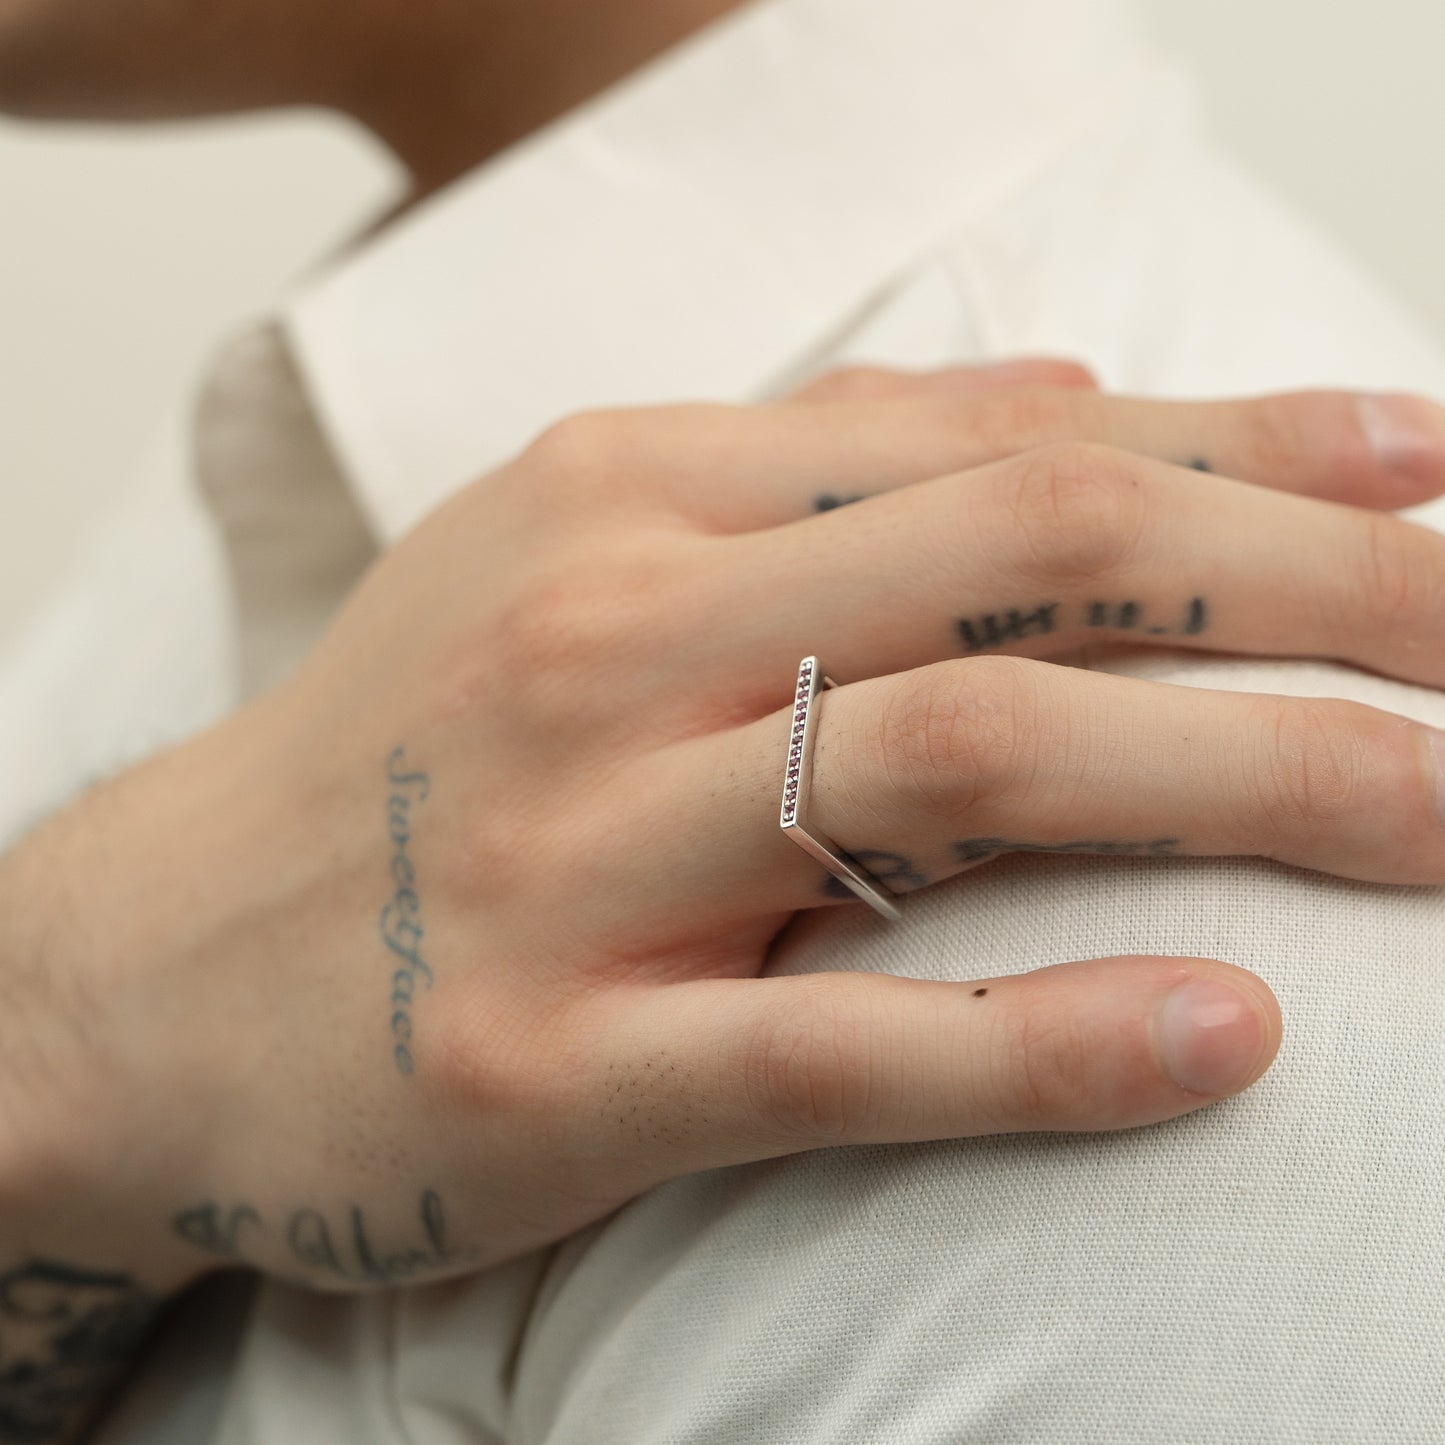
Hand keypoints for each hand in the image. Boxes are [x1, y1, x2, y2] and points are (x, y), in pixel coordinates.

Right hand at [7, 367, 1444, 1299]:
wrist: (137, 966)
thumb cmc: (392, 752)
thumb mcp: (568, 545)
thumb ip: (815, 467)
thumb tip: (1058, 392)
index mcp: (627, 505)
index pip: (1003, 443)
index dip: (1246, 444)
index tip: (1433, 462)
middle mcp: (609, 644)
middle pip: (1031, 571)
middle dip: (1315, 585)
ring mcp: (576, 857)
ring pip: (967, 777)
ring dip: (1251, 786)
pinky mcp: (547, 1064)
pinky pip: (837, 1041)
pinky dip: (1050, 1037)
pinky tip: (1230, 1034)